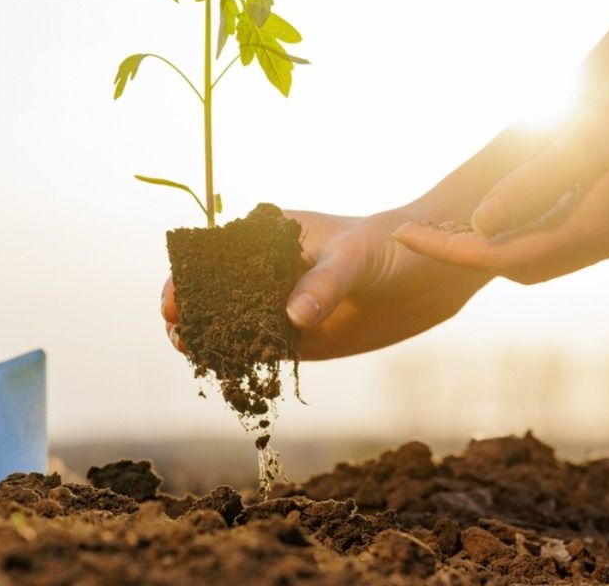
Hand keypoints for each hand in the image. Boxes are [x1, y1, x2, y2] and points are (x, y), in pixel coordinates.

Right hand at [161, 207, 491, 359]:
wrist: (433, 274)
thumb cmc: (391, 247)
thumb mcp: (356, 258)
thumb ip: (324, 285)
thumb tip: (292, 318)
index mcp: (269, 238)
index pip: (215, 255)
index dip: (188, 275)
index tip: (175, 296)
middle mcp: (268, 273)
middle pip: (215, 293)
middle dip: (191, 310)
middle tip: (178, 329)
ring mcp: (282, 306)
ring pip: (233, 325)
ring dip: (211, 338)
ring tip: (191, 350)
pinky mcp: (301, 338)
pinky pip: (263, 350)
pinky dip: (243, 361)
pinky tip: (227, 371)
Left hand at [393, 38, 608, 283]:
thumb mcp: (591, 132)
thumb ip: (537, 183)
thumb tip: (481, 227)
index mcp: (608, 222)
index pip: (509, 255)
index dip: (451, 250)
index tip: (404, 236)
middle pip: (528, 264)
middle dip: (470, 253)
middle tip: (420, 233)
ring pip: (549, 254)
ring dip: (498, 244)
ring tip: (448, 224)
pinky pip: (570, 234)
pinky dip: (530, 227)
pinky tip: (502, 208)